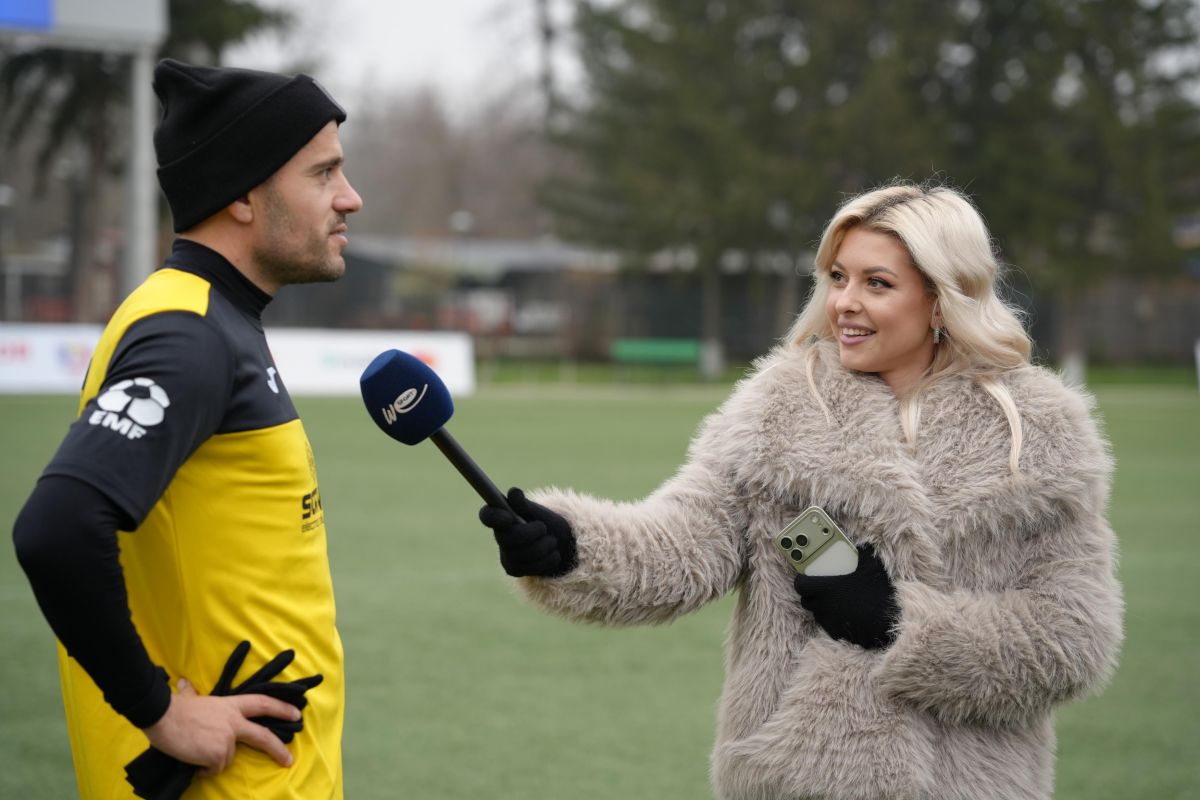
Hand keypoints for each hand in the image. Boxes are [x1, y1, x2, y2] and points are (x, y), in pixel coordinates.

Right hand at [144, 677, 297, 774]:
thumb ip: (194, 694)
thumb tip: (184, 684)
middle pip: (262, 736)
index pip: (262, 704)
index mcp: (230, 706)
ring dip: (212, 760)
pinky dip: (204, 769)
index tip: (297, 714)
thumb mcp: (192, 698)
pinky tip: (192, 757)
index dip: (280, 709)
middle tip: (289, 760)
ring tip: (195, 749)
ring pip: (226, 759)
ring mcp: (227, 738)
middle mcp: (234, 722)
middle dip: (278, 749)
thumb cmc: (175, 708)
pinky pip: (213, 769)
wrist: (162, 716)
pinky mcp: (217, 754)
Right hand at [479, 487, 576, 577]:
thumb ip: (524, 504)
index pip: (487, 515)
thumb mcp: (537, 511)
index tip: (509, 517)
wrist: (561, 544)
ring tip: (551, 541)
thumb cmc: (546, 523)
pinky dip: (548, 559)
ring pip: (525, 554)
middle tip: (543, 528)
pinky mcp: (513, 570)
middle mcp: (499, 537)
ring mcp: (505, 555)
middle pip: (508, 538)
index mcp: (501, 517)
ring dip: (545, 546)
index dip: (495, 517)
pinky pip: (532, 567)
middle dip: (532, 533)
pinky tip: (551, 554)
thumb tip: (513, 492)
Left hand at [793, 544, 898, 649]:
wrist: (887, 621)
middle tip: (821, 588)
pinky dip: (832, 619)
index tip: (806, 576)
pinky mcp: (836, 633)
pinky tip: (845, 614)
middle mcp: (822, 605)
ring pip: (817, 613)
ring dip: (821, 607)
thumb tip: (862, 545)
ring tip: (835, 600)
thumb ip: (862, 553)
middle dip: (811, 594)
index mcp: (825, 588)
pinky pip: (829, 625)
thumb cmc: (876, 592)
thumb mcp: (870, 566)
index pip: (800, 585)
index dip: (801, 580)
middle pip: (806, 600)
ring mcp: (828, 621)